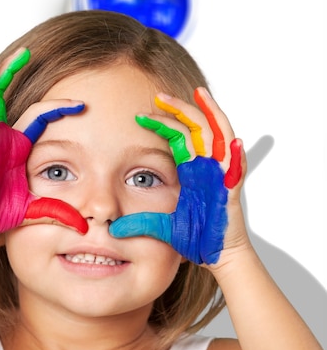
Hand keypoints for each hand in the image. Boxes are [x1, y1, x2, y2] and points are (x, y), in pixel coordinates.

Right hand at [0, 45, 87, 234]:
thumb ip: (58, 212)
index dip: (58, 107)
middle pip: (10, 97)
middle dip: (16, 73)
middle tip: (28, 52)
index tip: (81, 104)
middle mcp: (1, 136)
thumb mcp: (34, 208)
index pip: (38, 117)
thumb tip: (84, 227)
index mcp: (15, 146)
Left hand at [109, 88, 243, 263]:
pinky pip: (237, 167)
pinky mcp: (231, 190)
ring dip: (209, 114)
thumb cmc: (194, 237)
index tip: (141, 115)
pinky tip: (232, 141)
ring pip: (218, 137)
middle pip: (196, 128)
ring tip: (198, 94)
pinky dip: (236, 153)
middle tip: (160, 96)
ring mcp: (220, 176)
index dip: (163, 124)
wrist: (216, 254)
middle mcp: (207, 168)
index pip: (177, 137)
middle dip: (180, 110)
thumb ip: (139, 222)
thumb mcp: (160, 226)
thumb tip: (113, 227)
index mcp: (191, 171)